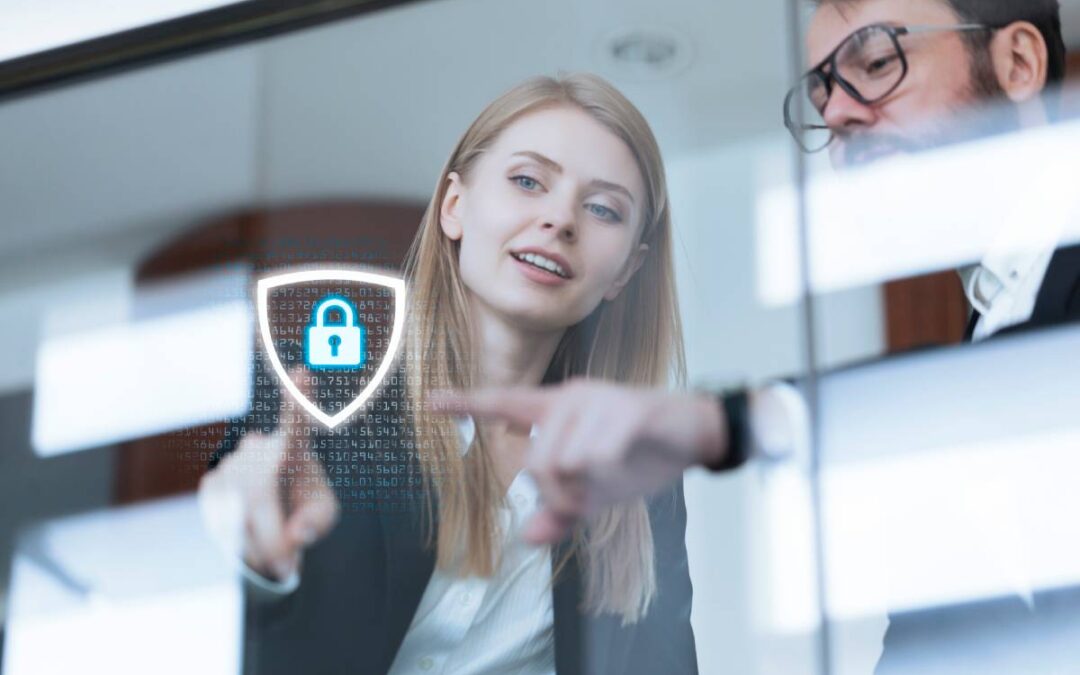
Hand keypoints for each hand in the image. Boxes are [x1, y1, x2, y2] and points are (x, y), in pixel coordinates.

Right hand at [199, 370, 339, 581]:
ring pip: (240, 522)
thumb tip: (296, 535)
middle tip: (289, 564)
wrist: (271, 506)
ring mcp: (231, 465)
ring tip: (273, 543)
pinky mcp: (211, 484)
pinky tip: (250, 533)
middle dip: (275, 542)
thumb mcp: (323, 513)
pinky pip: (225, 528)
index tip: (302, 371)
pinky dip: (242, 546)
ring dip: (259, 548)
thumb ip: (318, 523)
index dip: (300, 400)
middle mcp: (259, 451)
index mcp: (295, 449)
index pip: (298, 424)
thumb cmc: (305, 504)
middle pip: (262, 503)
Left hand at [431, 380, 726, 545]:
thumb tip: (527, 536)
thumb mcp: (597, 490)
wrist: (694, 434)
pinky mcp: (626, 409)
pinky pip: (596, 458)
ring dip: (586, 488)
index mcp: (558, 410)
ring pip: (564, 463)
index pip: (504, 403)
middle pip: (537, 463)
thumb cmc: (640, 455)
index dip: (466, 404)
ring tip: (610, 478)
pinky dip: (609, 474)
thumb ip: (561, 510)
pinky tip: (628, 461)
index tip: (430, 402)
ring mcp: (598, 401)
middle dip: (560, 496)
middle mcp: (571, 398)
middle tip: (585, 502)